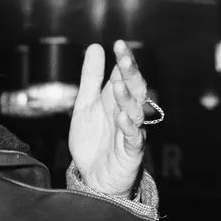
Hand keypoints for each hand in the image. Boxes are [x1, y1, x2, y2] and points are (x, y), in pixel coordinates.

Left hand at [68, 39, 149, 197]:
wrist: (93, 176)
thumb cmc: (94, 139)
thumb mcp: (85, 105)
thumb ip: (90, 78)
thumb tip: (96, 47)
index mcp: (117, 101)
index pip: (124, 76)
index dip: (124, 61)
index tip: (118, 44)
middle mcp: (127, 114)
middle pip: (134, 91)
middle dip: (130, 74)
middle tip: (124, 58)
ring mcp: (130, 133)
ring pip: (136, 112)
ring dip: (127, 99)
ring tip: (117, 85)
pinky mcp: (130, 153)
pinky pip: (133, 139)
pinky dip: (129, 128)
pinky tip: (123, 117)